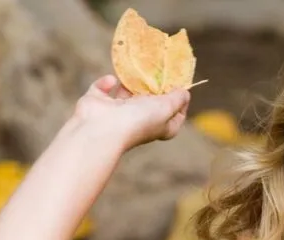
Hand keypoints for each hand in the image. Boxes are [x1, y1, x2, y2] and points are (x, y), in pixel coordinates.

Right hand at [71, 75, 190, 150]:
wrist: (101, 128)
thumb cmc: (138, 120)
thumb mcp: (166, 108)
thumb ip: (177, 99)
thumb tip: (185, 92)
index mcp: (159, 127)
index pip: (176, 115)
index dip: (181, 101)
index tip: (181, 85)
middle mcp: (139, 121)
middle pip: (151, 101)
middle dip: (154, 86)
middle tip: (159, 69)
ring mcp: (117, 113)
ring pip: (126, 93)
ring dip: (130, 82)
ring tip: (137, 68)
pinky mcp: (98, 103)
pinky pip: (103, 89)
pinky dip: (106, 83)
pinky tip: (112, 81)